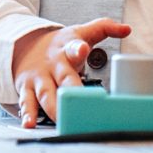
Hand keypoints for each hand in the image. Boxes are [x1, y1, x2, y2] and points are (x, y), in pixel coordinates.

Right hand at [11, 17, 131, 126]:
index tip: (83, 49)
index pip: (75, 47)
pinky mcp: (26, 89)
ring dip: (53, 108)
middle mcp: (53, 65)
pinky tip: (30, 124)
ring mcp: (39, 78)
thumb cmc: (61, 44)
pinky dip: (28, 114)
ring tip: (61, 120)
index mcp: (68, 50)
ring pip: (46, 95)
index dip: (79, 49)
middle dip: (72, 90)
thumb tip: (127, 29)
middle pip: (64, 78)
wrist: (26, 44)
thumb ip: (104, 28)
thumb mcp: (81, 32)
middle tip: (81, 101)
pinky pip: (27, 103)